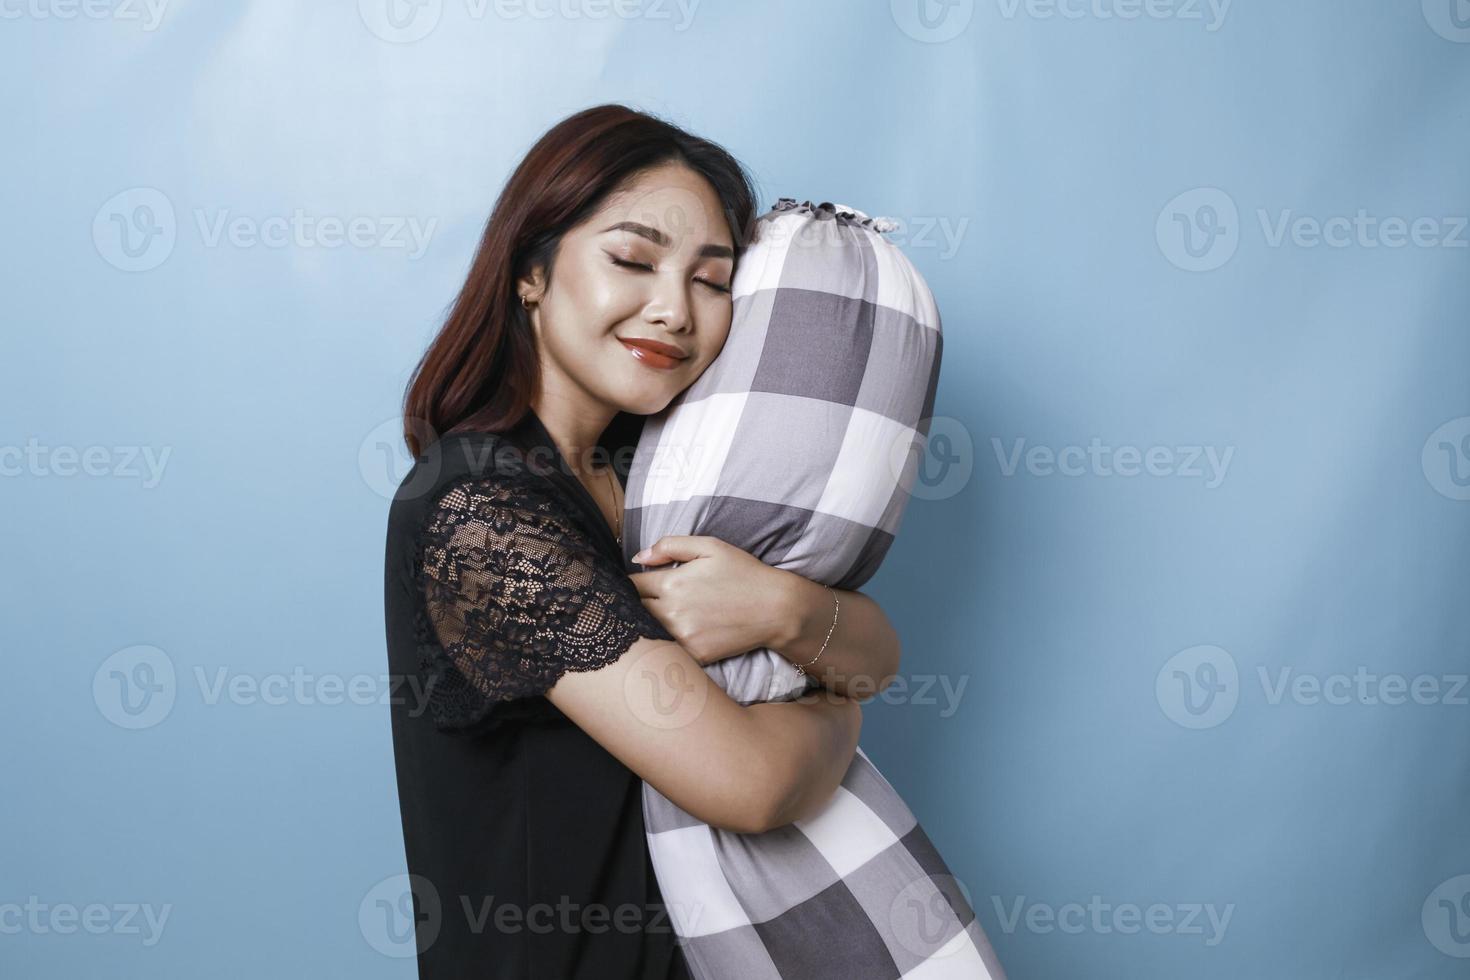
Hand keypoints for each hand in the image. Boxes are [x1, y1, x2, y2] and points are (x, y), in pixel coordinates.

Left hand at [628, 535, 789, 666]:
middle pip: (632, 611)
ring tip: (664, 617)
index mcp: (672, 582)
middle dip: (635, 605)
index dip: (631, 583)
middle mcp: (672, 612)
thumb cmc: (744, 573)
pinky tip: (680, 634)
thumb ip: (670, 546)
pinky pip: (668, 650)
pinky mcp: (695, 656)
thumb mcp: (710, 546)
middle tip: (647, 601)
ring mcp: (683, 637)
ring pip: (647, 632)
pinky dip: (667, 643)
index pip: (630, 585)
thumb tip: (638, 557)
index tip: (639, 584)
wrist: (776, 609)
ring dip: (648, 625)